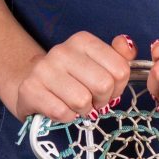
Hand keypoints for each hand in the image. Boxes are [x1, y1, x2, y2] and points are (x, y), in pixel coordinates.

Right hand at [9, 30, 135, 122]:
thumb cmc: (70, 77)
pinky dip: (66, 117)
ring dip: (83, 110)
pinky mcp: (30, 89)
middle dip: (102, 100)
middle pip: (103, 85)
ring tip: (75, 105)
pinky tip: (60, 109)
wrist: (30, 85)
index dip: (118, 87)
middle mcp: (62, 51)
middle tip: (92, 101)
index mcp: (82, 40)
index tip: (107, 89)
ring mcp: (44, 69)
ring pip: (82, 101)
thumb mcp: (96, 63)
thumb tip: (129, 46)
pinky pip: (62, 112)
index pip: (120, 70)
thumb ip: (118, 55)